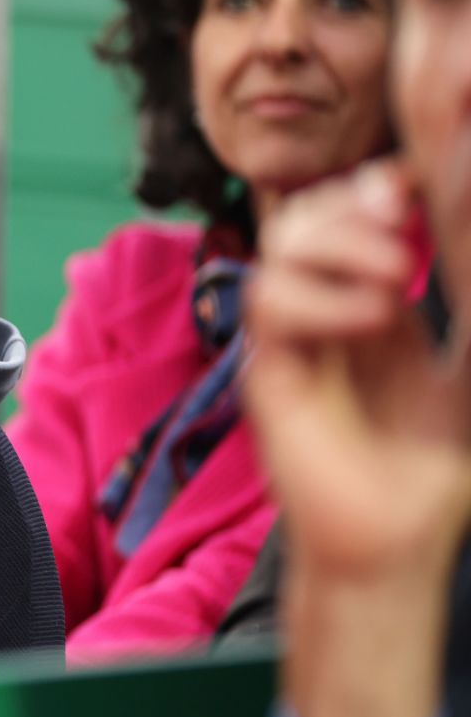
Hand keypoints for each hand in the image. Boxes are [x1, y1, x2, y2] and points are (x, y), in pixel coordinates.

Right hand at [245, 162, 470, 716]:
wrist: (401, 534)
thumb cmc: (440, 456)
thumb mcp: (468, 347)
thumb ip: (460, 273)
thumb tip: (442, 191)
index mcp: (373, 296)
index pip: (350, 210)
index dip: (376, 181)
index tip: (414, 184)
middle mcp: (324, 309)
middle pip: (305, 212)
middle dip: (353, 200)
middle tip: (405, 222)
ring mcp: (290, 339)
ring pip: (279, 247)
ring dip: (340, 243)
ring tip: (400, 278)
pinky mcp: (267, 372)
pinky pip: (268, 303)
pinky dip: (321, 296)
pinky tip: (375, 319)